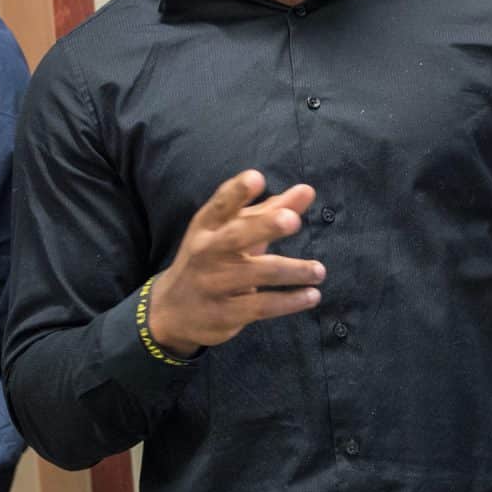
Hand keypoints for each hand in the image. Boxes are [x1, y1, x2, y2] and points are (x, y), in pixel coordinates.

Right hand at [147, 170, 325, 357]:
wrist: (172, 310)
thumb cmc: (212, 259)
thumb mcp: (233, 231)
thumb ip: (271, 210)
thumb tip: (308, 190)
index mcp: (207, 226)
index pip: (221, 205)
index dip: (237, 191)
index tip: (257, 177)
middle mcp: (207, 251)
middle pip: (237, 236)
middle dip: (265, 226)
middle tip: (292, 220)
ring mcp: (214, 284)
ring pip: (258, 273)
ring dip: (293, 271)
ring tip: (319, 270)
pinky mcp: (224, 313)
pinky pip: (262, 306)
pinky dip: (289, 301)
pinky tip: (311, 295)